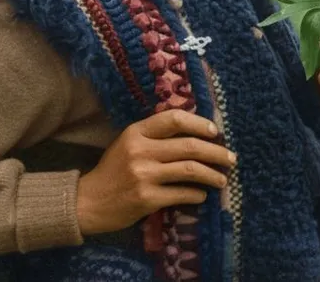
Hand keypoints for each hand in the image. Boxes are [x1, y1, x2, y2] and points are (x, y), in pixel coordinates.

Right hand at [75, 109, 235, 235]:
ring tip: (222, 180)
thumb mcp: (127, 144)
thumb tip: (195, 134)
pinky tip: (201, 195)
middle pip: (189, 146)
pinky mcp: (147, 198)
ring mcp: (143, 175)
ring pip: (191, 170)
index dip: (199, 123)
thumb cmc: (112, 171)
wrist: (89, 201)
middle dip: (216, 152)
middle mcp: (140, 150)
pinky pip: (183, 194)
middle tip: (231, 159)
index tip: (215, 132)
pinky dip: (197, 194)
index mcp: (136, 132)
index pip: (174, 119)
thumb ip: (154, 137)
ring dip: (213, 175)